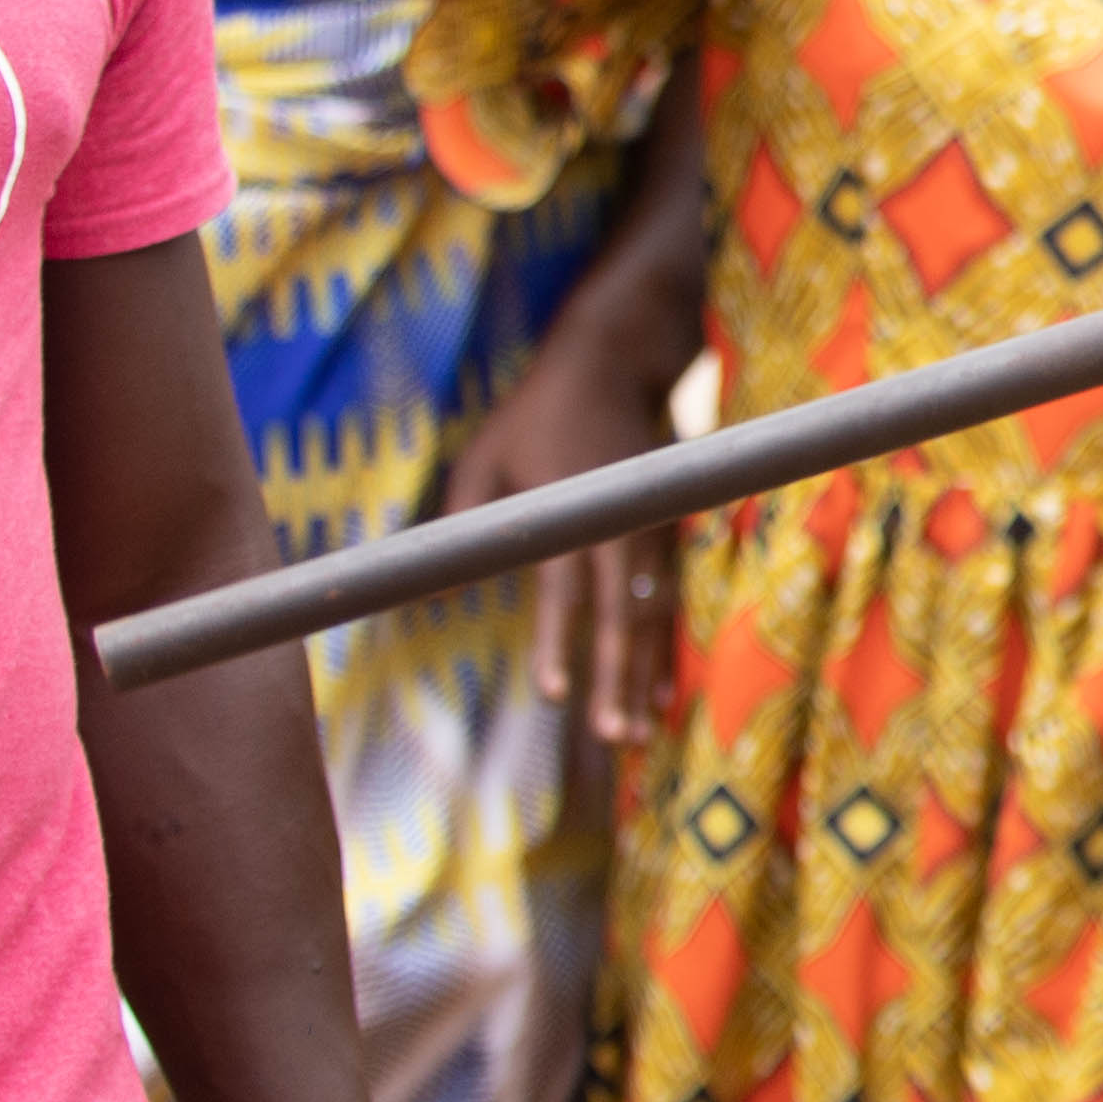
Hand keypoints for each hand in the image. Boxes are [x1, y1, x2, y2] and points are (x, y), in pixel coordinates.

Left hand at [444, 354, 683, 747]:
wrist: (615, 363)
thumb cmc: (535, 415)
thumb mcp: (482, 461)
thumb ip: (462, 526)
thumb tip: (430, 591)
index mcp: (576, 513)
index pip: (567, 593)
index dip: (558, 645)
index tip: (552, 694)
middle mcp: (622, 529)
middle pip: (626, 618)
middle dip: (619, 679)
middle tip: (612, 737)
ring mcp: (653, 532)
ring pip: (657, 618)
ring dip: (647, 676)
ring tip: (637, 733)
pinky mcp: (668, 533)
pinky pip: (672, 602)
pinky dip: (666, 649)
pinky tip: (660, 691)